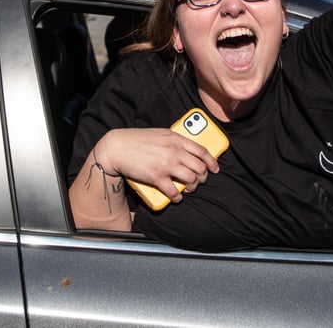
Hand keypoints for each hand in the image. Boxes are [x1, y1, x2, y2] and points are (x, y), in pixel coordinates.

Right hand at [97, 127, 219, 203]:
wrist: (118, 147)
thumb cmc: (137, 140)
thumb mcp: (161, 134)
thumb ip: (175, 141)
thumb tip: (186, 151)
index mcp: (177, 139)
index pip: (202, 151)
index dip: (212, 162)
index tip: (215, 169)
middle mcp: (175, 151)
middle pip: (200, 167)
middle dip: (203, 177)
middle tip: (200, 181)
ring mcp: (166, 164)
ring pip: (191, 179)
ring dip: (193, 187)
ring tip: (188, 189)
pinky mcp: (157, 177)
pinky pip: (174, 191)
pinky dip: (178, 197)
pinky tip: (177, 198)